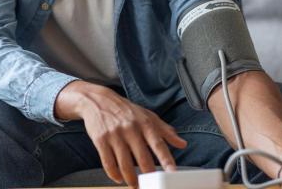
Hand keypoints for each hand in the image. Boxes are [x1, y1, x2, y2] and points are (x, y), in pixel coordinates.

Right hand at [55, 81, 187, 186]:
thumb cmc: (127, 110)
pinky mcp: (100, 140)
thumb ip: (166, 131)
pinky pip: (108, 162)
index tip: (172, 172)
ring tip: (135, 185)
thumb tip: (182, 144)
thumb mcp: (148, 116)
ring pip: (124, 164)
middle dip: (149, 175)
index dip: (166, 159)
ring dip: (131, 179)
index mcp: (145, 123)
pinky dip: (114, 174)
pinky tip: (118, 178)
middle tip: (153, 185)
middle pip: (142, 158)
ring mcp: (115, 135)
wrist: (98, 100)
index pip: (158, 144)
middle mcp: (131, 129)